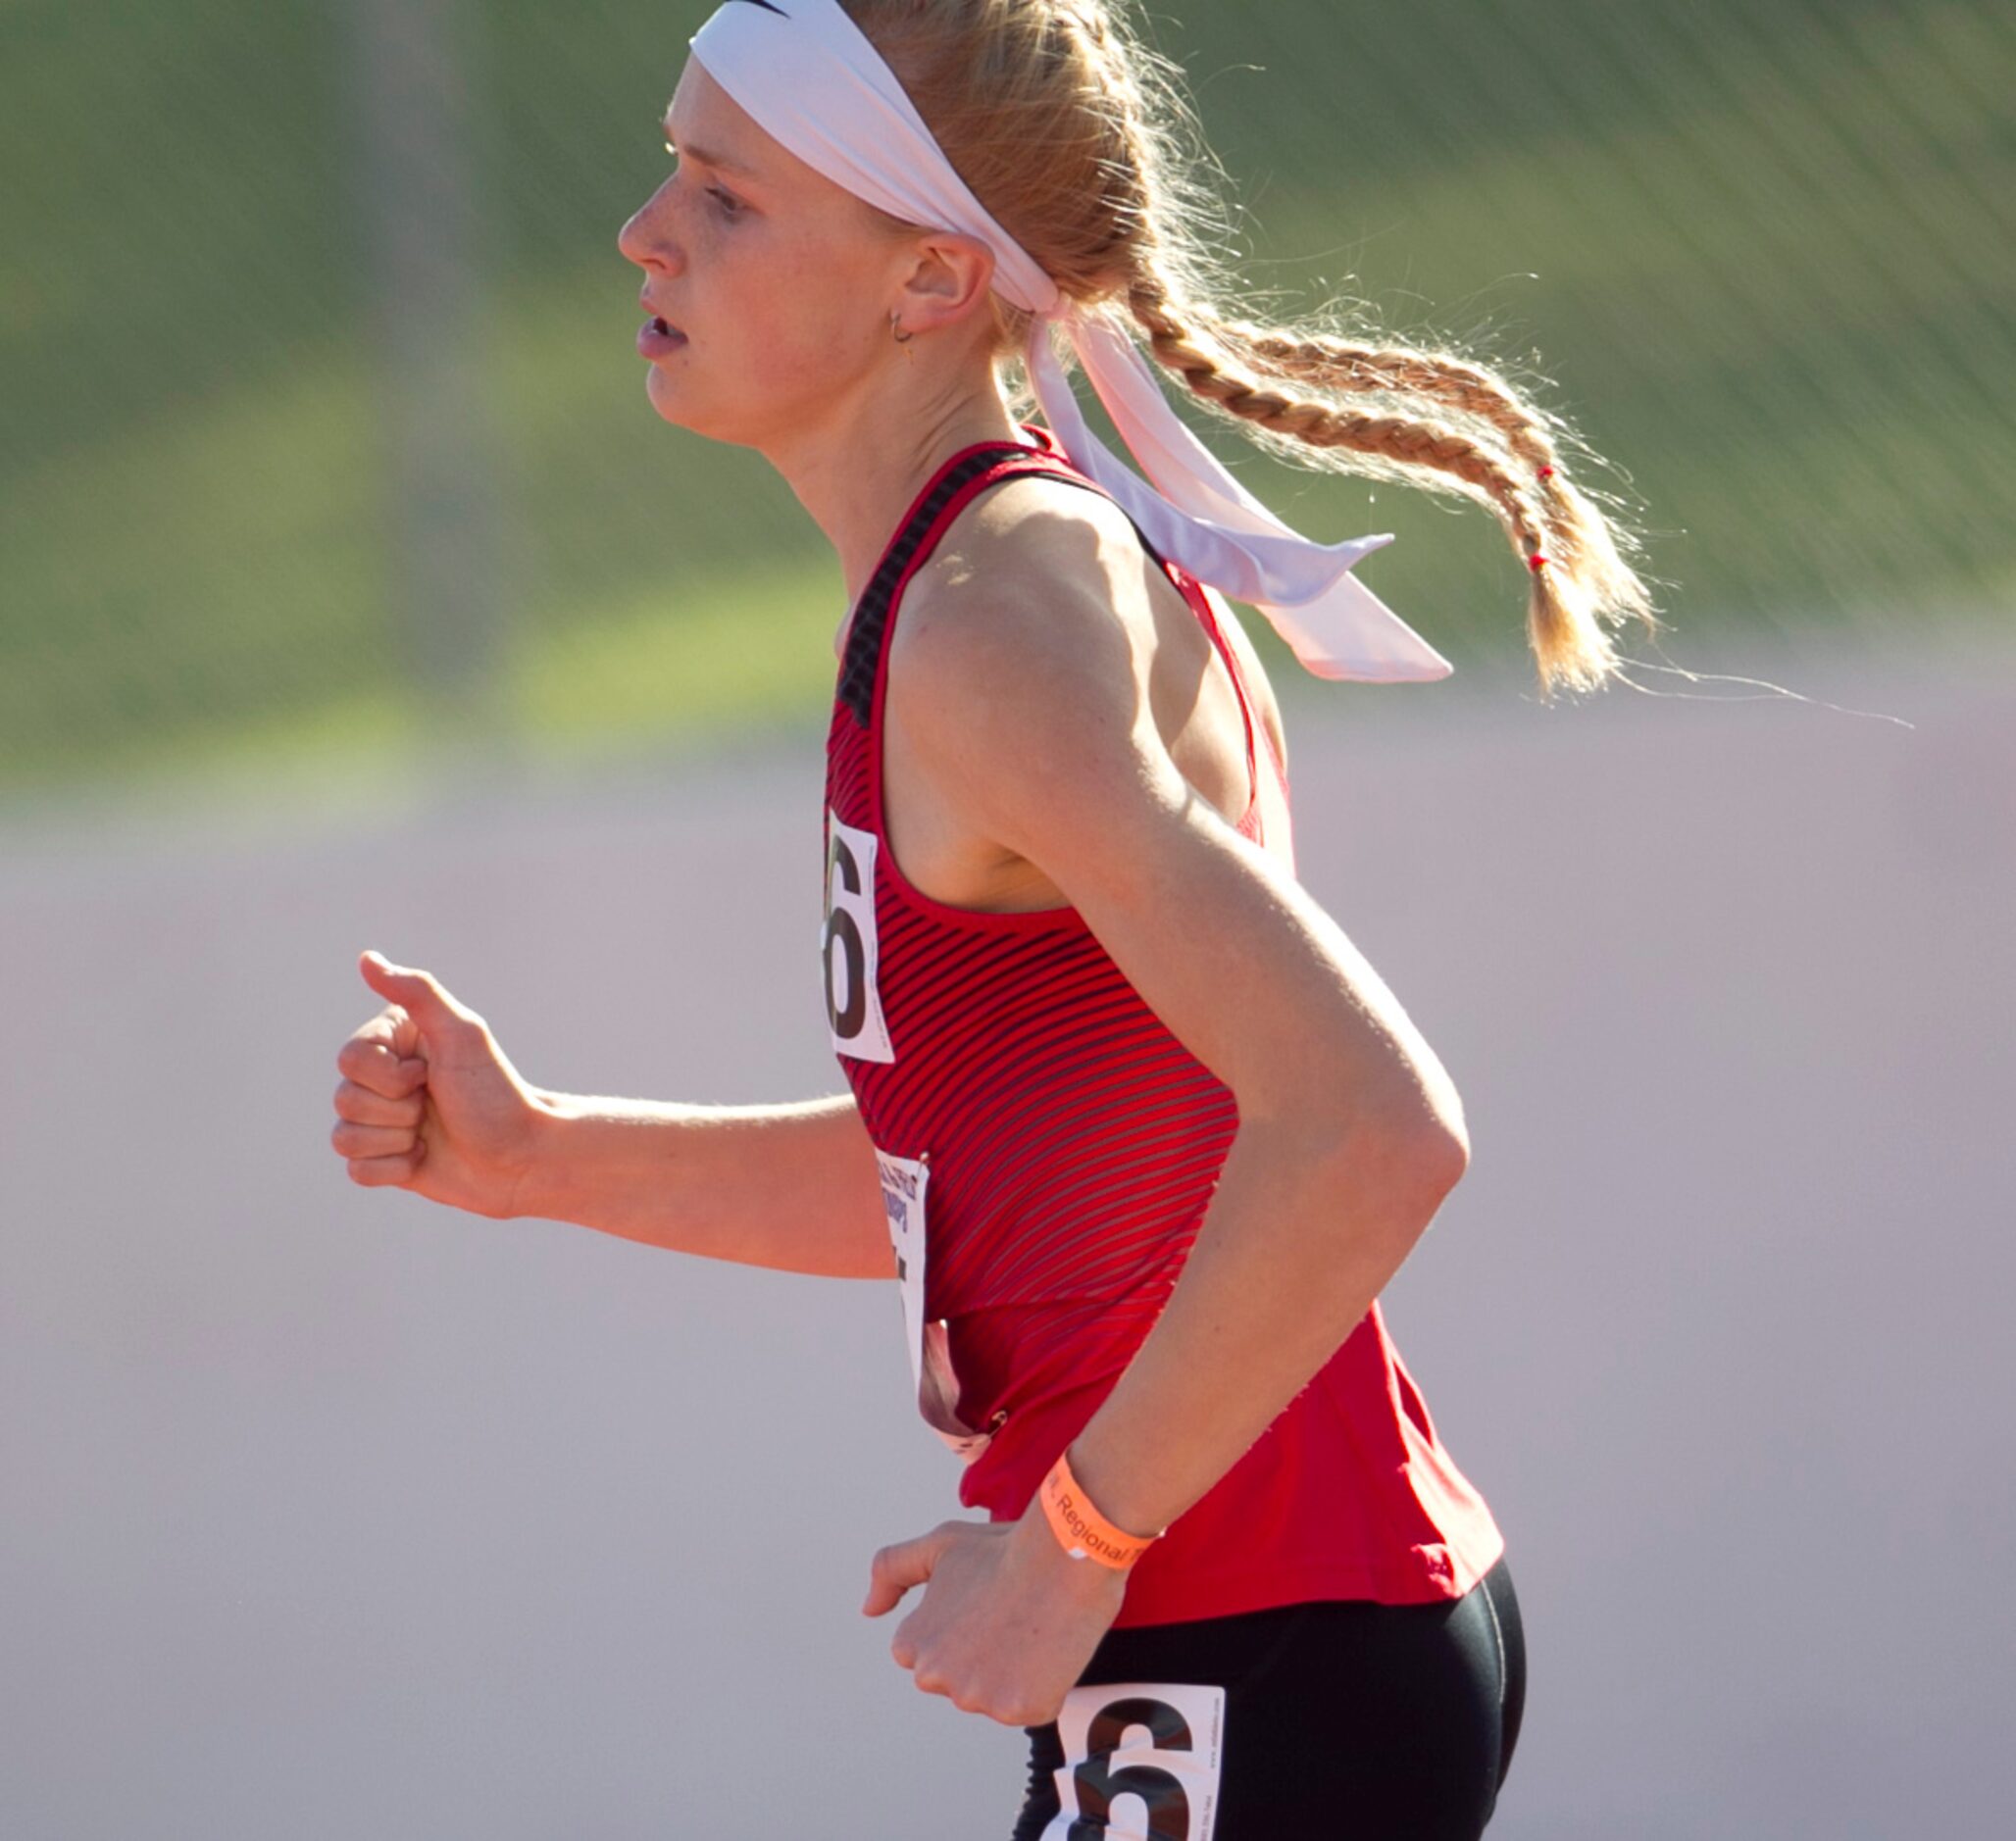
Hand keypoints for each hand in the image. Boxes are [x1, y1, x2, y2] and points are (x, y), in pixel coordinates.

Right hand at [330, 950, 545, 1218]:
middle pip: (344, 1099)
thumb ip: (418, 992)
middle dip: (399, 1110)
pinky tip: (425, 1157)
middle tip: (436, 1104)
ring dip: (397, 1140)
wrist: (522, 1157)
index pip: (350, 1060)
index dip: (391, 1076)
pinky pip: (357, 1171)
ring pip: (345, 1137)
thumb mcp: (463, 1034)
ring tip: (432, 1132)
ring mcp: (380, 1120)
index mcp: (393, 1043)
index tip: (432, 1072)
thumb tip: (367, 958)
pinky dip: (395, 1168)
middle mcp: (381, 1078)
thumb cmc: (496, 1093)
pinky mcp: (383, 1160)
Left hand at [861, 1510, 1127, 1726]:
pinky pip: (1033, 1707)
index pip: (935, 1655)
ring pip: (999, 1696)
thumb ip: (891, 1571)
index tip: (985, 1605)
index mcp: (911, 1646)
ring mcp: (976, 1699)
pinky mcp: (1019, 1712)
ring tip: (1034, 1627)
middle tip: (1013, 1615)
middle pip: (965, 1680)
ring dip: (1017, 1671)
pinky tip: (1050, 1649)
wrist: (1062, 1557)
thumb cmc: (1002, 1550)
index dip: (965, 1628)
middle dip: (986, 1655)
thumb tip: (868, 1610)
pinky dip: (1046, 1684)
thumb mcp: (938, 1547)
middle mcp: (935, 1678)